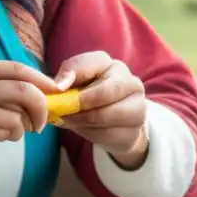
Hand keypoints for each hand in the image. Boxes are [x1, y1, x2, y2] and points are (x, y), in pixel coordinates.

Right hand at [0, 61, 59, 189]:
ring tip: (15, 130)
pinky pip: (7, 131)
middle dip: (40, 106)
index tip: (55, 90)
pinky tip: (1, 137)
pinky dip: (13, 135)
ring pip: (17, 115)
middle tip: (42, 119)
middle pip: (22, 89)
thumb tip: (41, 91)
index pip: (15, 68)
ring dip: (24, 125)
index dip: (40, 79)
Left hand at [53, 52, 148, 168]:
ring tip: (73, 121)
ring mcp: (138, 105)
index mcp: (111, 65)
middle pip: (106, 92)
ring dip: (85, 121)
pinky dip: (93, 134)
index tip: (58, 89)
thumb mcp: (74, 84)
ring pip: (108, 115)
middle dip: (81, 104)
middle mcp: (130, 81)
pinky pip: (111, 133)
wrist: (111, 122)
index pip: (93, 63)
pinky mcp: (136, 128)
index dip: (74, 74)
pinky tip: (87, 129)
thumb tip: (57, 87)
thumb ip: (65, 80)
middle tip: (63, 113)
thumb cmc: (88, 97)